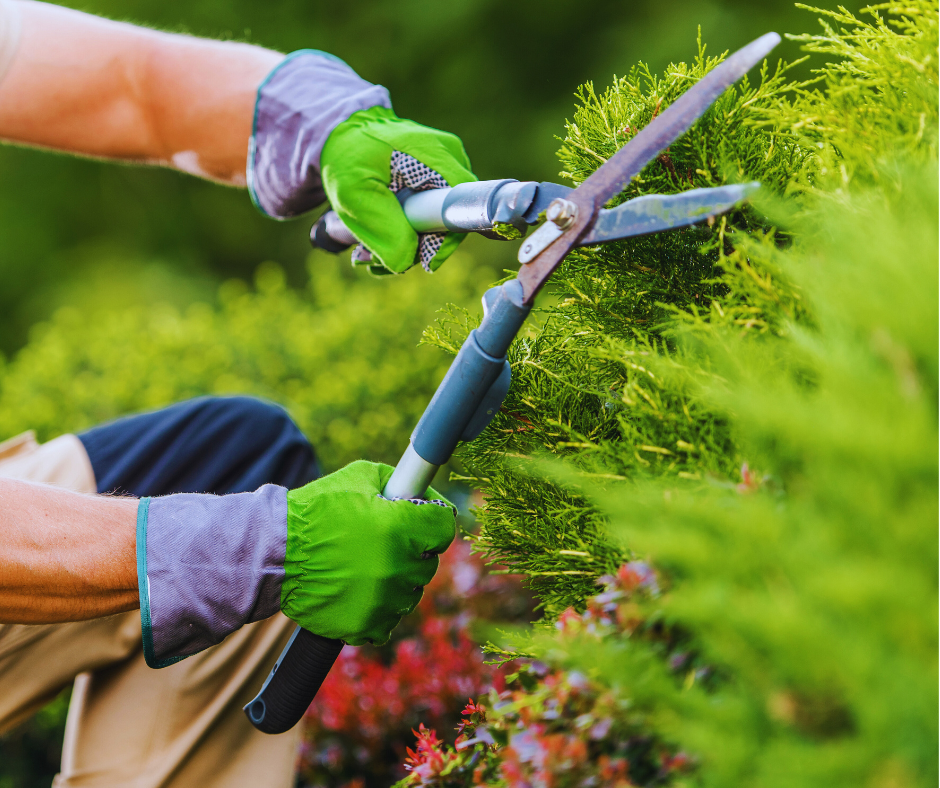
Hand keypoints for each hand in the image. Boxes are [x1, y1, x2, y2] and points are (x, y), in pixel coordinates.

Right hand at [138, 461, 455, 665]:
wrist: (274, 554)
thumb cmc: (317, 511)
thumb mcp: (360, 477)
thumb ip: (399, 482)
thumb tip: (423, 492)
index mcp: (401, 527)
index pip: (445, 525)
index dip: (432, 519)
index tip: (420, 520)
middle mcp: (398, 566)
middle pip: (428, 560)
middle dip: (412, 549)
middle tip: (383, 541)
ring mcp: (384, 600)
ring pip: (410, 591)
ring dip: (395, 580)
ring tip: (364, 566)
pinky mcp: (367, 625)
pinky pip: (388, 620)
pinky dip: (377, 608)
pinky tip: (357, 590)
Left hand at [247, 51, 475, 273]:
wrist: (341, 134)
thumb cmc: (347, 156)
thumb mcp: (354, 193)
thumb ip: (382, 227)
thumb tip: (404, 263)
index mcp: (439, 158)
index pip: (461, 210)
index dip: (441, 243)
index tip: (413, 261)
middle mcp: (450, 162)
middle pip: (448, 223)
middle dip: (412, 250)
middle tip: (371, 260)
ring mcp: (444, 172)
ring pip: (436, 226)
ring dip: (401, 247)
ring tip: (364, 255)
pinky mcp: (433, 182)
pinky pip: (427, 218)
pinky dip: (401, 235)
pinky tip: (375, 242)